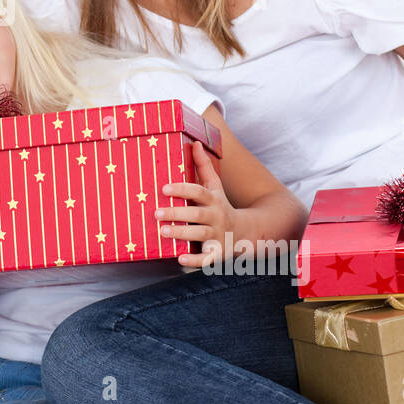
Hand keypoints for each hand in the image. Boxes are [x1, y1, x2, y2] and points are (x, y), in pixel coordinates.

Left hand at [156, 142, 237, 267]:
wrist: (246, 233)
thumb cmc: (221, 206)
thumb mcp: (215, 187)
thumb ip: (204, 167)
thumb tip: (195, 143)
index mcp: (214, 200)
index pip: (198, 192)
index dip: (182, 189)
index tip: (164, 188)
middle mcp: (216, 217)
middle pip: (197, 214)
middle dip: (177, 213)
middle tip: (156, 212)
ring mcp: (217, 236)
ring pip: (200, 235)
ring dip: (181, 234)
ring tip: (162, 231)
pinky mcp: (217, 253)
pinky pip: (206, 258)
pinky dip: (194, 260)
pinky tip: (180, 259)